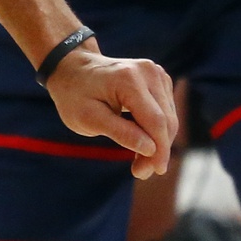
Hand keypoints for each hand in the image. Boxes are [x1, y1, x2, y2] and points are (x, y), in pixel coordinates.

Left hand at [44, 46, 175, 180]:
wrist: (71, 68)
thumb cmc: (74, 95)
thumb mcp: (87, 118)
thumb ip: (120, 132)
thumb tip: (151, 149)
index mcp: (129, 79)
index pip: (155, 121)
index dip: (159, 150)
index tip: (153, 171)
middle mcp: (148, 72)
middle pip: (165, 121)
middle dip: (157, 150)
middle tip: (141, 172)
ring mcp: (155, 73)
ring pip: (168, 118)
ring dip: (158, 143)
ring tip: (139, 162)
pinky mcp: (158, 79)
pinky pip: (165, 111)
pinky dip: (156, 130)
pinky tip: (141, 142)